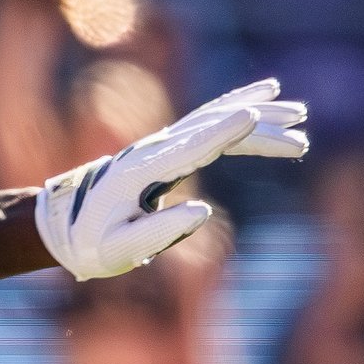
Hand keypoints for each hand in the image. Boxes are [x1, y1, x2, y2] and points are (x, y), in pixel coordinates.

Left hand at [36, 78, 307, 280]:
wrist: (62, 229)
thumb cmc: (90, 245)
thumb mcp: (117, 251)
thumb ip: (157, 234)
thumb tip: (203, 213)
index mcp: (141, 174)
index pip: (188, 147)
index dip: (221, 131)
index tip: (253, 114)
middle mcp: (151, 152)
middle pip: (210, 126)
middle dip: (257, 124)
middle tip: (301, 127)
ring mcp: (158, 148)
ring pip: (212, 120)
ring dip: (256, 116)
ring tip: (300, 116)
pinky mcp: (165, 152)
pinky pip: (206, 128)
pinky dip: (236, 119)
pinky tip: (261, 113)